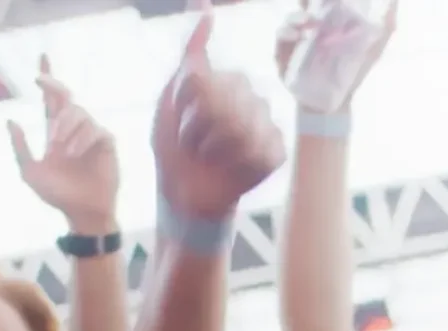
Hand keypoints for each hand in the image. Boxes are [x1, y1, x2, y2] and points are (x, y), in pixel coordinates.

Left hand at [8, 57, 119, 234]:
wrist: (81, 213)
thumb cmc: (58, 195)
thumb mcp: (31, 172)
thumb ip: (20, 147)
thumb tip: (10, 120)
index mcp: (55, 133)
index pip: (51, 99)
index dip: (47, 78)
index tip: (42, 58)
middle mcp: (73, 129)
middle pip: (65, 96)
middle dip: (53, 88)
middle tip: (43, 98)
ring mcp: (90, 134)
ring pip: (78, 112)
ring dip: (66, 128)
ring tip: (62, 150)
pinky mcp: (106, 142)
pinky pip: (95, 128)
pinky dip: (82, 139)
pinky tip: (76, 154)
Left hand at [152, 8, 285, 222]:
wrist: (184, 194)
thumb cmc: (176, 147)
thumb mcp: (172, 98)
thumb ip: (190, 56)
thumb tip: (204, 5)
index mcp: (228, 82)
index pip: (204, 82)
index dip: (185, 109)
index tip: (181, 121)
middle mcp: (253, 98)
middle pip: (221, 104)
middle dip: (197, 131)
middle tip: (195, 144)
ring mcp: (267, 125)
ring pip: (239, 129)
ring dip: (213, 151)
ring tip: (210, 157)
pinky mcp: (275, 154)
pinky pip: (258, 154)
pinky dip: (235, 168)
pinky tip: (231, 171)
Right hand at [274, 0, 396, 109]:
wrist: (334, 104)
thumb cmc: (354, 70)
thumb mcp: (375, 44)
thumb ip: (387, 20)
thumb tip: (394, 1)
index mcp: (329, 17)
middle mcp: (309, 25)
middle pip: (302, 3)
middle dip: (305, 0)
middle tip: (312, 1)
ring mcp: (294, 40)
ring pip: (290, 18)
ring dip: (296, 16)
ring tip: (307, 21)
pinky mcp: (282, 56)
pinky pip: (280, 39)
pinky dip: (286, 33)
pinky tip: (297, 35)